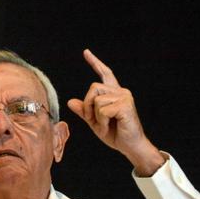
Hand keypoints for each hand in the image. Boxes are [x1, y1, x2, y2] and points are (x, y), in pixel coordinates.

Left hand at [67, 49, 164, 175]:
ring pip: (96, 100)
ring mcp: (124, 97)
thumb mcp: (95, 121)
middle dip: (88, 106)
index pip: (105, 73)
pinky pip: (102, 110)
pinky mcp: (125, 105)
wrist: (130, 146)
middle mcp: (120, 91)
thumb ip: (84, 111)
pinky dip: (101, 121)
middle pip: (93, 88)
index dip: (95, 62)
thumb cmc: (115, 133)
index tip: (86, 52)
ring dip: (96, 116)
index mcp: (114, 93)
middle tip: (95, 121)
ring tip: (105, 125)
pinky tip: (110, 126)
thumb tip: (70, 101)